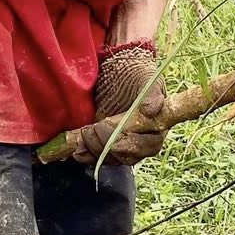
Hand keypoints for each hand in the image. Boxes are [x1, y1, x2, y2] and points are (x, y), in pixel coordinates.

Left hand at [77, 43, 168, 165]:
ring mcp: (122, 145)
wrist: (118, 75)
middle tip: (95, 128)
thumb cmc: (137, 77)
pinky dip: (86, 154)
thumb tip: (152, 110)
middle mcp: (141, 141)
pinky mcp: (105, 145)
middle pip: (128, 156)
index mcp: (157, 127)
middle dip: (108, 146)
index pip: (150, 145)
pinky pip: (96, 157)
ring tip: (85, 132)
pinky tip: (77, 148)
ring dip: (94, 149)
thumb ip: (152, 93)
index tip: (117, 141)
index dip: (134, 146)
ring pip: (110, 159)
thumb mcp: (147, 80)